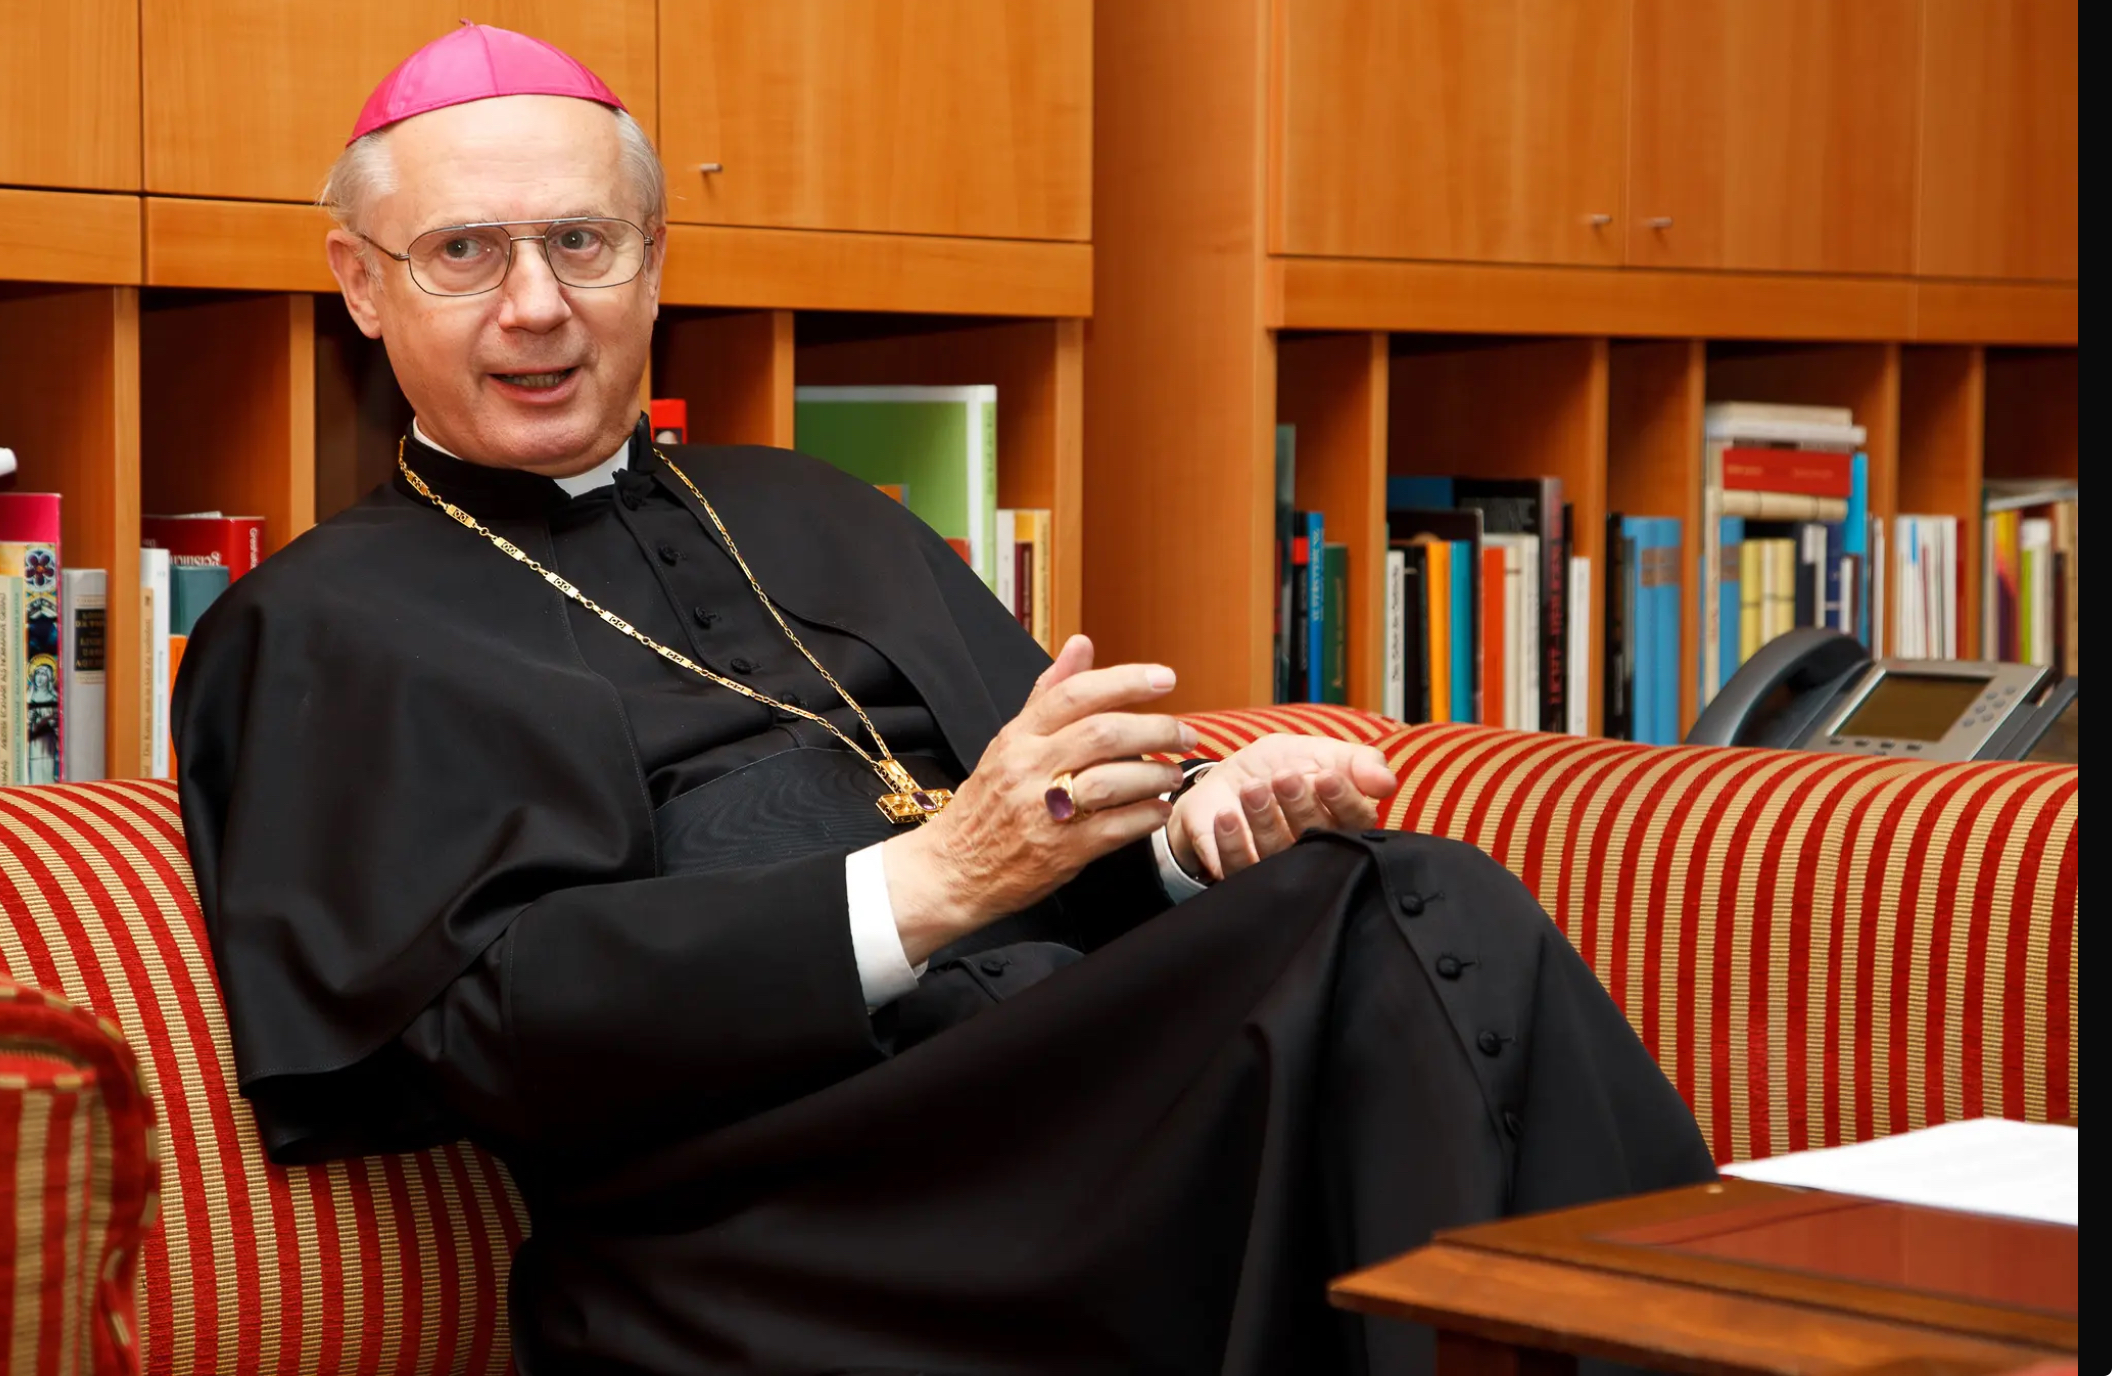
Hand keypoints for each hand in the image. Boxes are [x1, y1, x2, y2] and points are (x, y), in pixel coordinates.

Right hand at [883, 635, 1195, 964]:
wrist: (953, 869)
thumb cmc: (988, 803)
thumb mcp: (1009, 742)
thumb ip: (1050, 694)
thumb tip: (1082, 643)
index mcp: (1018, 737)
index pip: (1075, 694)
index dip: (1126, 681)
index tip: (1165, 678)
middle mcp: (1028, 769)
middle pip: (1102, 734)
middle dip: (1156, 729)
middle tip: (1185, 733)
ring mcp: (1043, 812)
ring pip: (1113, 781)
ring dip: (1155, 775)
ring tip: (1173, 773)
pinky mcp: (1060, 852)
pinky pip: (1115, 829)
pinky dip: (1146, 817)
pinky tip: (1158, 810)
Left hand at [1166, 734, 1396, 881]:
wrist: (1228, 778)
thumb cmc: (1282, 767)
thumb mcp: (1319, 753)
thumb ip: (1357, 763)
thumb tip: (1388, 783)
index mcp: (1343, 824)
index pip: (1357, 823)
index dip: (1343, 801)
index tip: (1325, 777)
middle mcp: (1316, 853)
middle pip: (1317, 839)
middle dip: (1300, 806)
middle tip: (1283, 777)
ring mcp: (1279, 870)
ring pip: (1277, 854)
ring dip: (1265, 819)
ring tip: (1252, 788)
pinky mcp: (1242, 877)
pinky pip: (1239, 869)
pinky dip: (1232, 842)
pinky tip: (1225, 815)